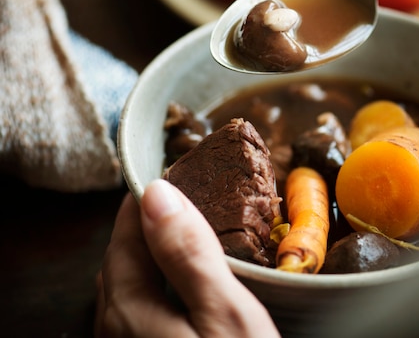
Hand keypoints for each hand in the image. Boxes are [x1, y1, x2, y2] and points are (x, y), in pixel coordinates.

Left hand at [95, 179, 279, 337]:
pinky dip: (159, 283)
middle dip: (148, 223)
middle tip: (186, 197)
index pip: (125, 233)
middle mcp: (115, 329)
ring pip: (132, 285)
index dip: (146, 197)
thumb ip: (188, 254)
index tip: (173, 172)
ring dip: (153, 254)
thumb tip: (158, 193)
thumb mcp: (226, 312)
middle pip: (123, 259)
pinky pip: (142, 310)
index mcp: (129, 309)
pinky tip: (187, 285)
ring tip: (189, 234)